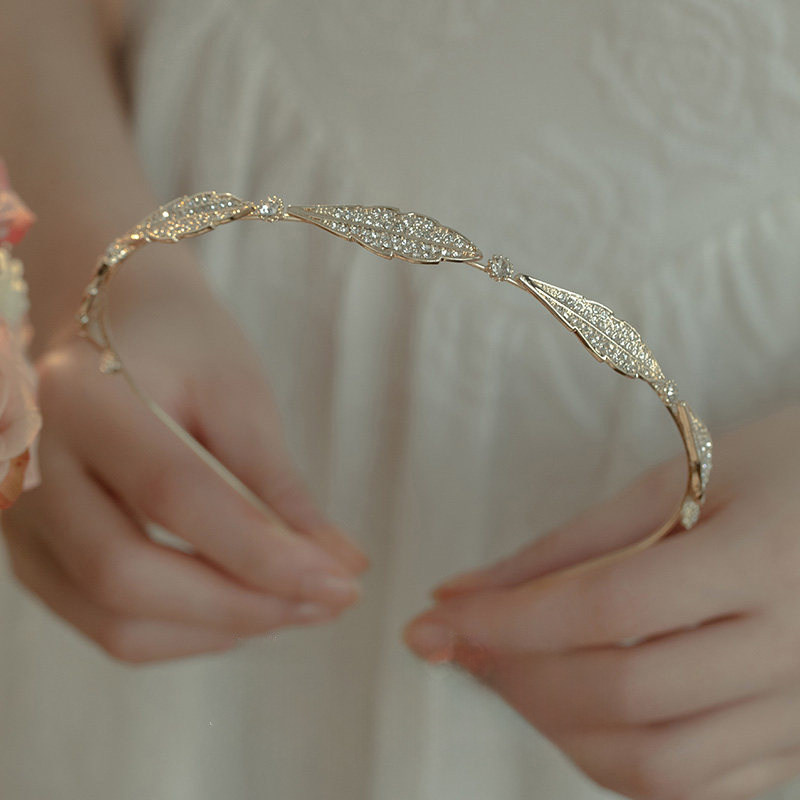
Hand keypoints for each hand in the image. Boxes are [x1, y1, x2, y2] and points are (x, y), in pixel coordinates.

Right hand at [2, 261, 368, 662]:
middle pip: (125, 575)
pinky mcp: (34, 554)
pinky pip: (104, 623)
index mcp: (85, 398)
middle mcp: (31, 465)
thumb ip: (279, 486)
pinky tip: (240, 606)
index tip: (340, 582)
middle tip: (325, 601)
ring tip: (295, 605)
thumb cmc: (182, 350)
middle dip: (241, 605)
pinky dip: (182, 632)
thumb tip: (340, 568)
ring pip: (113, 619)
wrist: (114, 329)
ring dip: (218, 630)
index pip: (174, 494)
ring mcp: (21, 519)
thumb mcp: (238, 396)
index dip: (263, 552)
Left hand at [404, 404, 799, 799]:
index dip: (509, 620)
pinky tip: (575, 712)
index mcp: (766, 559)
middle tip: (464, 641)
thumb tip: (462, 594)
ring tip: (512, 675)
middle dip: (519, 674)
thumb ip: (571, 545)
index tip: (437, 616)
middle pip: (626, 694)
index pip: (610, 609)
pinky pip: (697, 789)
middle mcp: (799, 651)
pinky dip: (616, 761)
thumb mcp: (677, 481)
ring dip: (557, 728)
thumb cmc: (776, 468)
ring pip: (658, 766)